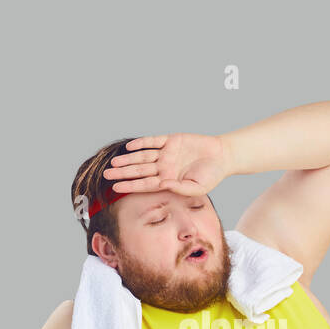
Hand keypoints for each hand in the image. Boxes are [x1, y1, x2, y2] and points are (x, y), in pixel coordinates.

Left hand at [103, 132, 229, 197]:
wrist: (223, 156)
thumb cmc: (211, 176)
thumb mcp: (197, 188)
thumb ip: (180, 188)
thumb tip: (163, 184)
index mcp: (168, 180)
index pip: (145, 184)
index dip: (130, 186)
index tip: (116, 188)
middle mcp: (164, 167)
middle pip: (139, 170)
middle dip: (123, 173)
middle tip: (106, 175)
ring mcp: (166, 153)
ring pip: (142, 156)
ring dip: (128, 159)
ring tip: (114, 162)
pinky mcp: (171, 140)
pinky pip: (153, 141)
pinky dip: (142, 143)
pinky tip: (130, 147)